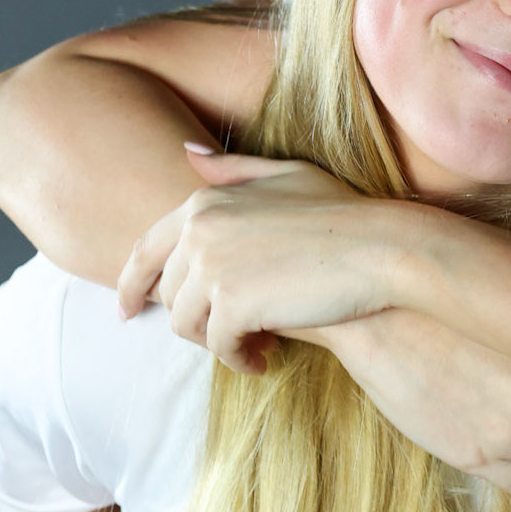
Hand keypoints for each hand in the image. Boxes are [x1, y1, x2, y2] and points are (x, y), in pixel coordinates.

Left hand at [118, 147, 405, 369]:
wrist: (381, 248)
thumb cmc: (344, 213)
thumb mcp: (288, 175)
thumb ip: (233, 169)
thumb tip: (186, 152)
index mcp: (205, 200)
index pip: (145, 249)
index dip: (131, 283)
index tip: (129, 309)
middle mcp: (198, 230)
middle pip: (168, 293)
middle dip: (196, 318)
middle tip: (237, 331)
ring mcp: (211, 267)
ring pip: (186, 324)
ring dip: (217, 341)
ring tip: (255, 345)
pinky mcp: (230, 304)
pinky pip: (218, 346)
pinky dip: (240, 358)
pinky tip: (264, 359)